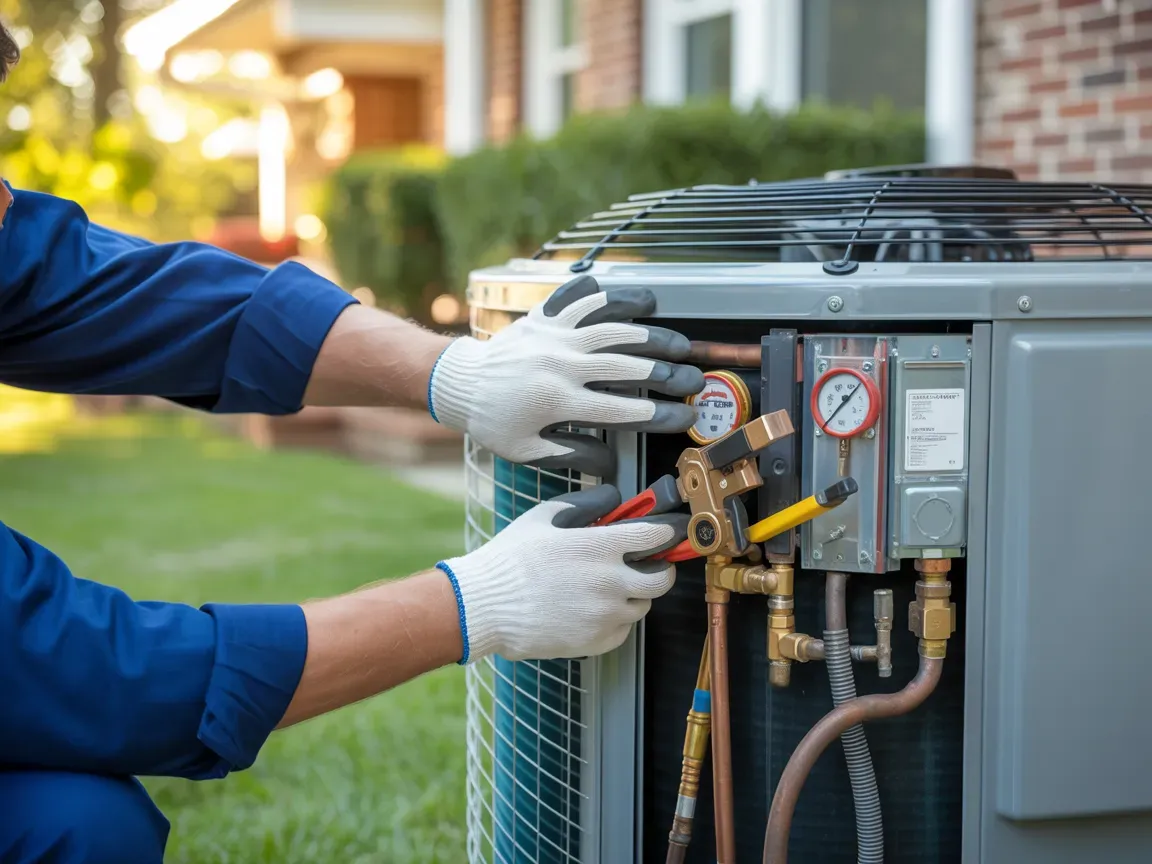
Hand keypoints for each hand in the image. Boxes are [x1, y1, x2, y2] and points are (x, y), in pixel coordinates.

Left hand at [427, 275, 703, 475]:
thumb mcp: (526, 451)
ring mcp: (555, 335)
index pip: (622, 411)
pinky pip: (585, 299)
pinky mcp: (548, 316)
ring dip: (652, 334)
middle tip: (694, 380)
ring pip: (614, 329)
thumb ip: (571, 457)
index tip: (685, 417)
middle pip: (627, 368)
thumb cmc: (494, 421)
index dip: (660, 415)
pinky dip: (614, 295)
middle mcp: (560, 365)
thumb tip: (611, 467)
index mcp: (557, 403)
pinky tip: (643, 300)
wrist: (460, 382)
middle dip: (668, 374)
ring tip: (679, 343)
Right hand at [436, 485, 687, 662]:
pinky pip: (622, 630)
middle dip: (660, 568)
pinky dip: (615, 620)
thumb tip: (615, 499)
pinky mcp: (596, 641)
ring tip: (605, 587)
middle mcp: (610, 582)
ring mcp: (605, 616)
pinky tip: (590, 609)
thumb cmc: (511, 558)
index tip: (669, 533)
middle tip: (647, 564)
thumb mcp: (546, 516)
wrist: (484, 605)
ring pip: (642, 605)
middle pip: (663, 578)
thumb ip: (587, 505)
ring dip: (633, 594)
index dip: (668, 532)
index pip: (657, 536)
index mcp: (600, 547)